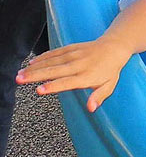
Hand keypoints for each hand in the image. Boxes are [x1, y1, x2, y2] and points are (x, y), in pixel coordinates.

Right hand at [16, 36, 132, 111]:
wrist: (113, 48)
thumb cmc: (110, 71)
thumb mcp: (108, 86)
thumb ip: (98, 97)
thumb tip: (91, 108)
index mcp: (87, 76)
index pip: (67, 82)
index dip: (53, 86)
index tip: (39, 90)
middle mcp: (79, 65)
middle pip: (55, 71)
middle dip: (36, 75)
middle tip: (20, 80)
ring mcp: (74, 55)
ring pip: (52, 61)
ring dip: (35, 67)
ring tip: (20, 74)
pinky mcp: (71, 48)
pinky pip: (55, 53)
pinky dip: (42, 57)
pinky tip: (31, 63)